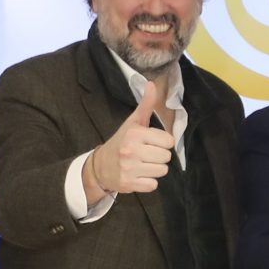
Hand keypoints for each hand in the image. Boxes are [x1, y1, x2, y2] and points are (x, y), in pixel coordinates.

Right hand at [87, 77, 173, 196]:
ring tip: (142, 164)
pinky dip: (148, 182)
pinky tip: (139, 175)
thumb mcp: (133, 122)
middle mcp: (131, 150)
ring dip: (155, 169)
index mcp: (135, 134)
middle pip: (166, 157)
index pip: (168, 141)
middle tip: (146, 154)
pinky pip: (153, 185)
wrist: (100, 166)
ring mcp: (129, 168)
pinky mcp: (129, 184)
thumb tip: (151, 83)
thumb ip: (145, 104)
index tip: (151, 142)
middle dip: (159, 156)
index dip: (162, 142)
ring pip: (162, 171)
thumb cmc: (121, 141)